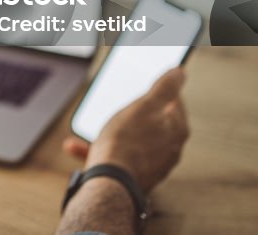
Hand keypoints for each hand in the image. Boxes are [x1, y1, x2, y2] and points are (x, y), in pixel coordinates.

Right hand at [62, 68, 189, 192]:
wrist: (110, 184)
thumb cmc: (126, 142)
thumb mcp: (144, 105)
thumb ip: (165, 87)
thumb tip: (180, 73)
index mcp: (177, 130)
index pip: (176, 103)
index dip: (161, 93)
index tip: (147, 89)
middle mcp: (170, 150)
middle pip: (155, 124)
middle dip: (135, 114)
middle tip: (121, 108)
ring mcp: (154, 166)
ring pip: (133, 141)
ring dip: (113, 132)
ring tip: (93, 129)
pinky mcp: (135, 177)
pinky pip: (119, 158)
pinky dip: (101, 150)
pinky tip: (77, 147)